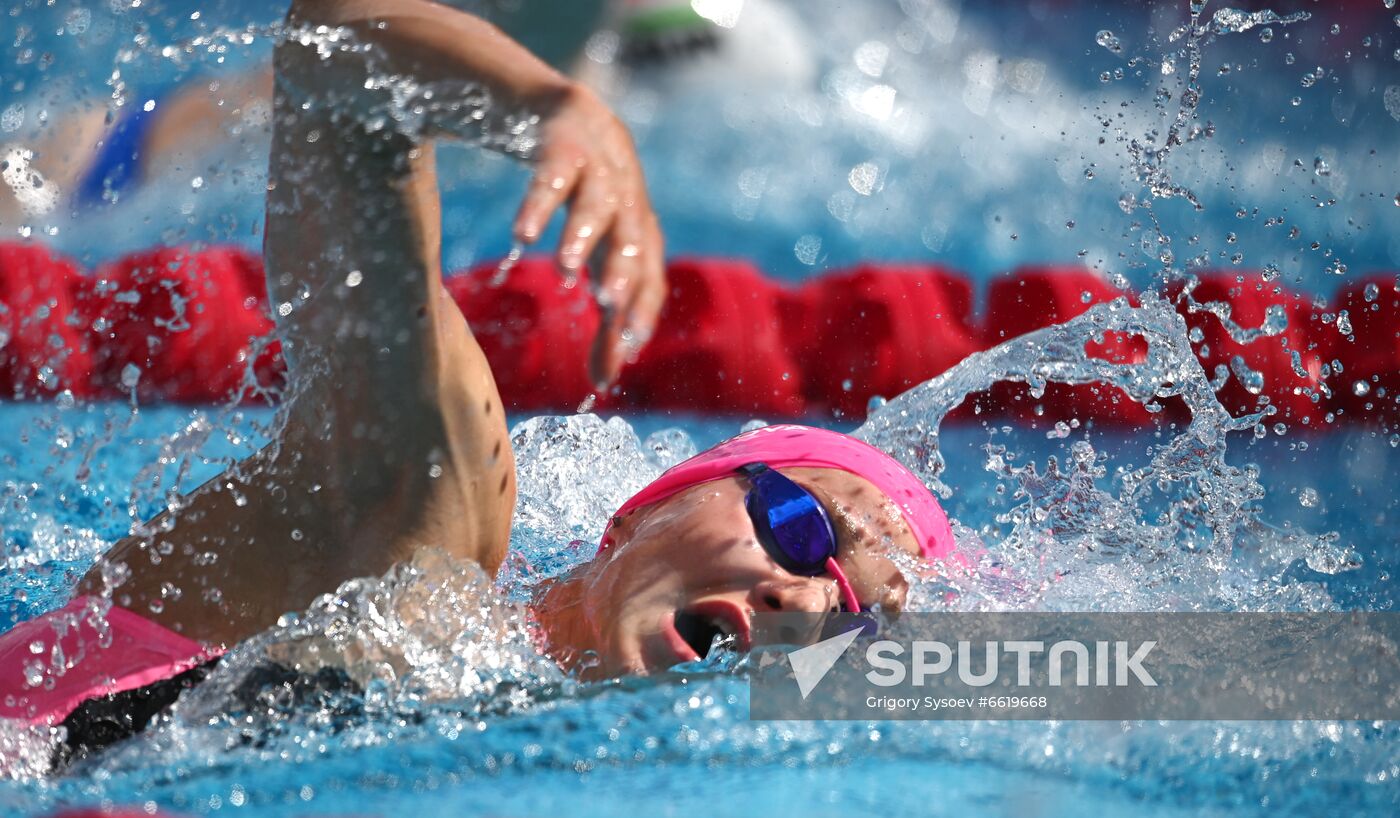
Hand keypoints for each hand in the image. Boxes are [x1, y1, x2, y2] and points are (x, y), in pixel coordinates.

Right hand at [513, 84, 664, 387]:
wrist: (556, 109)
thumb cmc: (585, 202)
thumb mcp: (595, 258)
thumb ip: (603, 318)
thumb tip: (605, 385)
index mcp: (638, 230)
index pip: (651, 275)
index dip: (643, 309)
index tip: (627, 349)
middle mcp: (627, 198)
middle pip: (632, 238)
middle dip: (623, 273)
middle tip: (609, 309)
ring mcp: (598, 164)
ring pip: (598, 201)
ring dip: (583, 235)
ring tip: (566, 271)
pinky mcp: (563, 137)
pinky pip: (553, 170)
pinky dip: (540, 200)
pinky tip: (523, 233)